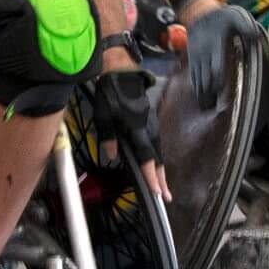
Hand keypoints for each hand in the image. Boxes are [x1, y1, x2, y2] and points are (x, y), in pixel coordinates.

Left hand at [90, 67, 166, 201]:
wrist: (122, 72)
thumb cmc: (111, 93)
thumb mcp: (103, 115)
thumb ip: (108, 136)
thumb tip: (113, 156)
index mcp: (137, 128)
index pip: (146, 157)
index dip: (151, 176)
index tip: (157, 191)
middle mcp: (148, 128)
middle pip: (158, 157)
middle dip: (162, 179)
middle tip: (166, 196)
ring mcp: (151, 123)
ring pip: (158, 151)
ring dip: (161, 169)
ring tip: (161, 186)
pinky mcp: (150, 120)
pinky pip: (155, 143)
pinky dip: (156, 157)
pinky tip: (154, 164)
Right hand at [181, 1, 250, 109]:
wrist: (199, 12)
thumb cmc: (222, 16)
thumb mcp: (237, 18)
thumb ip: (246, 29)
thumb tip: (257, 39)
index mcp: (217, 45)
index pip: (217, 67)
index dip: (220, 82)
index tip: (223, 93)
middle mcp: (205, 53)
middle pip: (206, 77)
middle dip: (210, 93)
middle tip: (215, 109)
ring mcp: (197, 56)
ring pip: (198, 78)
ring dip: (202, 93)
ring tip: (207, 107)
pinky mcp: (192, 58)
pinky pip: (193, 75)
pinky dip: (197, 86)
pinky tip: (201, 95)